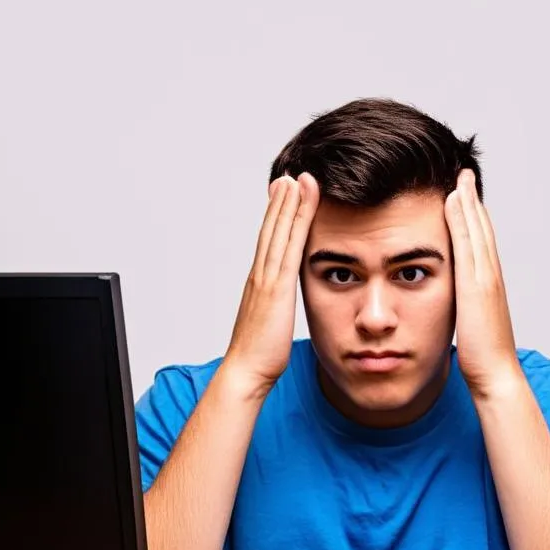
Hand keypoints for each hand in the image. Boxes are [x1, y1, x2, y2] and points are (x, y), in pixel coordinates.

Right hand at [223, 173, 318, 394]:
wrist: (246, 372)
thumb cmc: (259, 357)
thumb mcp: (270, 327)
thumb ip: (274, 313)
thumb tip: (278, 311)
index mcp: (259, 285)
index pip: (269, 245)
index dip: (275, 220)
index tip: (282, 199)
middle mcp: (260, 276)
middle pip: (271, 230)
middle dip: (281, 202)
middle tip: (290, 177)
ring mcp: (266, 278)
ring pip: (279, 231)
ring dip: (289, 202)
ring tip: (297, 178)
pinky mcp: (277, 285)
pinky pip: (290, 243)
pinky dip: (297, 219)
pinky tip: (304, 201)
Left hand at [445, 170, 519, 398]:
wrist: (496, 376)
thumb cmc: (484, 359)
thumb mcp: (473, 327)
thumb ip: (468, 312)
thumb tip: (461, 308)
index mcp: (489, 286)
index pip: (482, 244)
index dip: (475, 218)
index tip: (465, 197)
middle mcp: (491, 277)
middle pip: (482, 229)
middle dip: (473, 201)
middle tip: (464, 174)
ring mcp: (486, 279)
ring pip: (477, 230)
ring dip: (468, 201)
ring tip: (459, 176)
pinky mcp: (475, 285)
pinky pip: (467, 244)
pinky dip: (462, 220)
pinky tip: (451, 200)